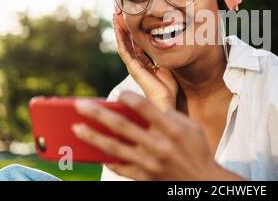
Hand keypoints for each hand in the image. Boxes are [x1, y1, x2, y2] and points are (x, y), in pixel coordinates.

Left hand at [72, 91, 244, 180]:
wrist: (202, 182)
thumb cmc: (197, 150)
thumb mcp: (192, 127)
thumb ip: (170, 116)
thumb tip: (144, 108)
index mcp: (173, 130)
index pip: (146, 109)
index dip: (130, 99)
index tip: (118, 94)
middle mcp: (159, 146)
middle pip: (122, 126)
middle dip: (98, 114)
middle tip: (80, 105)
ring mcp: (149, 164)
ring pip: (114, 148)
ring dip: (92, 137)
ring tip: (76, 128)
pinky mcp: (144, 178)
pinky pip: (120, 167)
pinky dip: (106, 159)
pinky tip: (93, 152)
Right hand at [113, 16, 177, 110]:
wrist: (165, 101)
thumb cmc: (169, 87)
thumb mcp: (168, 66)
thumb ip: (166, 56)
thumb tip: (172, 42)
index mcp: (145, 63)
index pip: (136, 44)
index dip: (133, 32)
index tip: (132, 19)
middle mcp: (137, 63)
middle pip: (128, 42)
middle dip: (124, 28)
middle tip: (120, 13)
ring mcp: (133, 65)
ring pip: (123, 44)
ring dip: (119, 30)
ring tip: (115, 16)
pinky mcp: (133, 67)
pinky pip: (125, 50)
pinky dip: (121, 38)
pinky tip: (118, 28)